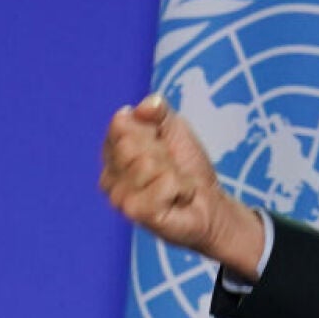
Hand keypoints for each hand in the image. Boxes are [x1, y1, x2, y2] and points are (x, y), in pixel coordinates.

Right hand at [100, 95, 263, 279]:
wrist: (210, 203)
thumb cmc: (187, 167)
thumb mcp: (175, 129)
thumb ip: (158, 111)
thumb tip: (144, 105)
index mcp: (113, 152)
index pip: (121, 124)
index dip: (150, 129)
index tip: (163, 142)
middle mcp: (109, 176)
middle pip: (130, 144)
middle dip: (163, 151)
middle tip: (172, 166)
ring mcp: (119, 197)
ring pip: (147, 164)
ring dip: (174, 171)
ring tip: (175, 182)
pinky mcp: (136, 212)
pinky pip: (163, 184)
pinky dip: (181, 187)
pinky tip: (178, 197)